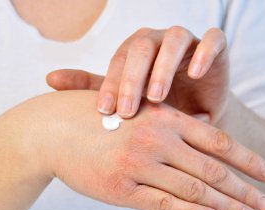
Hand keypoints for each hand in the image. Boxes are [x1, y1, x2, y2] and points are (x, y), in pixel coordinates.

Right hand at [17, 90, 264, 209]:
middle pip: (212, 170)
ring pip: (193, 190)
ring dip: (226, 206)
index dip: (246, 159)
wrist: (52, 128)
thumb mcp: (138, 110)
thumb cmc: (99, 117)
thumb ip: (171, 122)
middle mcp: (156, 138)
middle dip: (244, 189)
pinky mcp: (121, 188)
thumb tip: (206, 131)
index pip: (218, 141)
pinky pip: (165, 203)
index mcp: (164, 117)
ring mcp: (139, 164)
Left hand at [46, 27, 228, 123]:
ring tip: (156, 97)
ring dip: (163, 67)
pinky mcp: (216, 49)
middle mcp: (158, 43)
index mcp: (135, 52)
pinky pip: (213, 40)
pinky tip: (194, 74)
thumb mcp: (126, 99)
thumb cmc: (159, 108)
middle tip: (127, 110)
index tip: (105, 113)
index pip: (119, 62)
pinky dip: (204, 53)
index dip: (111, 85)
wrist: (197, 116)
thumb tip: (49, 79)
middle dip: (132, 78)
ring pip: (174, 39)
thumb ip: (93, 87)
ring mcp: (187, 44)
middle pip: (141, 46)